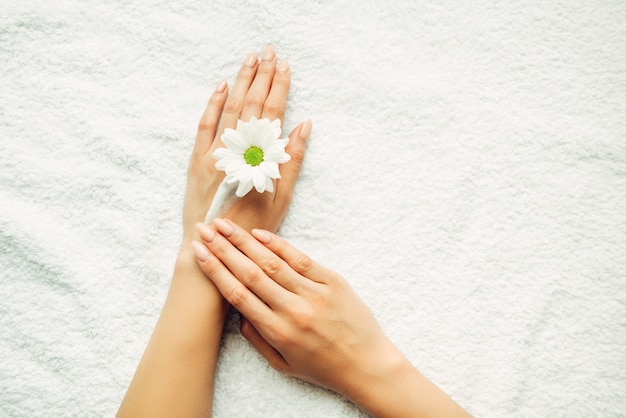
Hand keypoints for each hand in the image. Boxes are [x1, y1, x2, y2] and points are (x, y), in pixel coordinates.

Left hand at [183, 45, 310, 245]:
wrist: (216, 244)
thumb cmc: (253, 227)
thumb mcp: (282, 198)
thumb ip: (292, 160)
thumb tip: (303, 125)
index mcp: (261, 159)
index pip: (272, 115)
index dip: (279, 89)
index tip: (286, 67)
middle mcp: (238, 151)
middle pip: (252, 106)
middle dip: (262, 77)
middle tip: (269, 53)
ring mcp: (215, 153)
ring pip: (230, 109)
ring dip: (241, 82)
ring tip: (251, 59)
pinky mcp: (197, 160)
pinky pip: (205, 124)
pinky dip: (213, 103)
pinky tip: (222, 85)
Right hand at [191, 219, 404, 398]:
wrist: (367, 365)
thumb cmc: (322, 367)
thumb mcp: (283, 363)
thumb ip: (256, 338)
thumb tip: (237, 311)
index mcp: (278, 332)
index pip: (238, 294)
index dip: (215, 270)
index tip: (198, 252)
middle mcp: (293, 310)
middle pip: (250, 273)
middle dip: (223, 249)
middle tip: (204, 229)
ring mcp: (314, 294)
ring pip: (272, 262)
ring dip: (245, 241)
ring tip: (225, 225)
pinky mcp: (333, 282)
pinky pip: (301, 259)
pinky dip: (278, 245)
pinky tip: (259, 234)